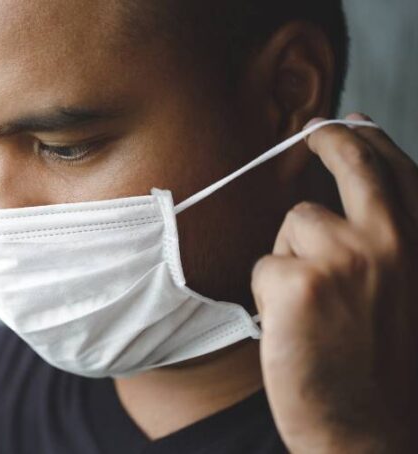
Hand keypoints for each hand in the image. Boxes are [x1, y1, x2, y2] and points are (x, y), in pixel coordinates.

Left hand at [252, 113, 417, 451]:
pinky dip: (271, 292)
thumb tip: (357, 186)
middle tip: (314, 131)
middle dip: (332, 138)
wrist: (369, 430)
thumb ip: (385, 240)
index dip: (371, 139)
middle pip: (354, 164)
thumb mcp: (405, 292)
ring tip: (313, 308)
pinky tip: (293, 326)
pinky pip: (267, 263)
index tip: (350, 121)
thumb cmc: (382, 368)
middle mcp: (393, 242)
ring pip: (295, 223)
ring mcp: (346, 256)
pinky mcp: (299, 279)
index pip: (399, 170)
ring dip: (294, 257)